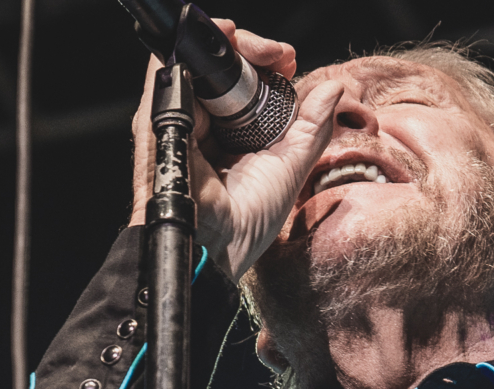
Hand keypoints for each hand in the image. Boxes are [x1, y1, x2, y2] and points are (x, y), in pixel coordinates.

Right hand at [127, 21, 341, 282]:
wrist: (218, 245)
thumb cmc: (249, 221)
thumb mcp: (291, 166)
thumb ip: (312, 127)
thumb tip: (334, 88)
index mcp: (232, 135)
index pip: (244, 83)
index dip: (265, 64)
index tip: (287, 62)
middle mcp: (204, 124)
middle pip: (221, 68)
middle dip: (250, 48)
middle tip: (276, 54)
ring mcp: (180, 119)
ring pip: (196, 62)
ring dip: (225, 42)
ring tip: (253, 44)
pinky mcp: (158, 119)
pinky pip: (166, 71)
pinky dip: (190, 47)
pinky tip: (221, 38)